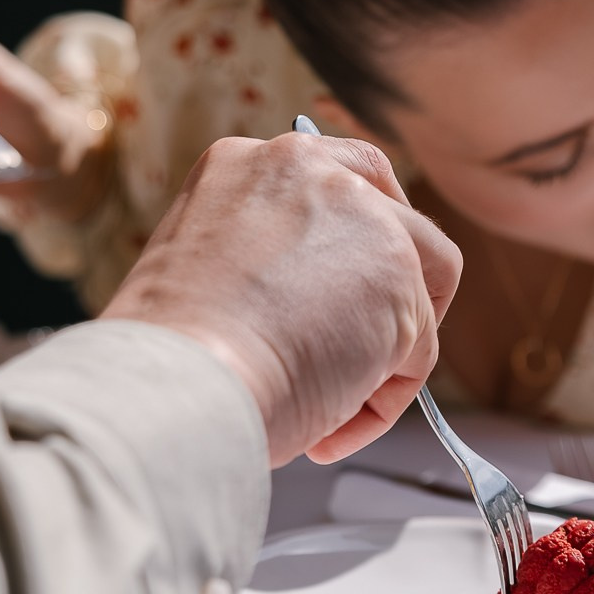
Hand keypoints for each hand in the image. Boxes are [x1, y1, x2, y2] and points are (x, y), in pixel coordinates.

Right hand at [102, 133, 461, 465]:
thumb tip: (323, 312)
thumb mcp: (209, 285)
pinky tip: (330, 427)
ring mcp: (359, 211)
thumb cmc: (175, 364)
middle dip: (402, 282)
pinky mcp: (400, 267)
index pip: (330, 185)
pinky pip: (418, 347)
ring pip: (417, 286)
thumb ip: (269, 271)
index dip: (349, 245)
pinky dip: (384, 399)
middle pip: (394, 213)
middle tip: (382, 346)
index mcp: (245, 166)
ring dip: (386, 357)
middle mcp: (305, 169)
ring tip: (329, 411)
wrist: (181, 384)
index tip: (347, 292)